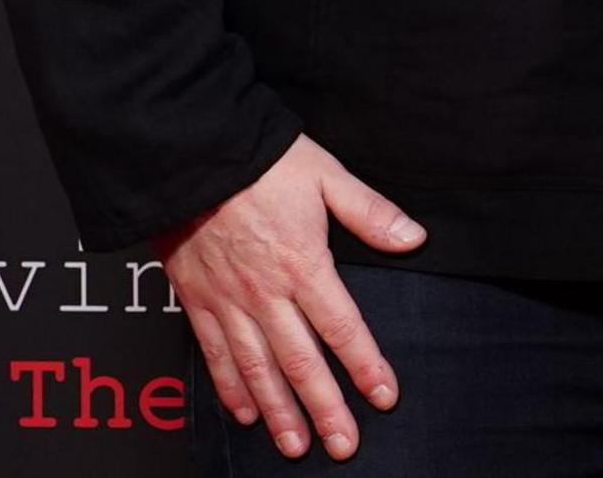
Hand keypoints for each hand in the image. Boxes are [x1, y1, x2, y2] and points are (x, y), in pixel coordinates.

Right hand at [159, 134, 422, 460]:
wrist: (189, 156)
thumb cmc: (261, 162)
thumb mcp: (327, 176)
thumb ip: (370, 213)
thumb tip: (414, 238)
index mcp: (303, 265)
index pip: (343, 327)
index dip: (365, 365)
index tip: (384, 397)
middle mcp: (264, 294)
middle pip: (300, 362)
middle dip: (324, 408)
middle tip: (343, 445)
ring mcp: (226, 302)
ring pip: (257, 369)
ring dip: (279, 411)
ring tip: (295, 446)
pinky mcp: (195, 301)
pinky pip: (214, 353)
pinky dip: (230, 387)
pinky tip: (245, 413)